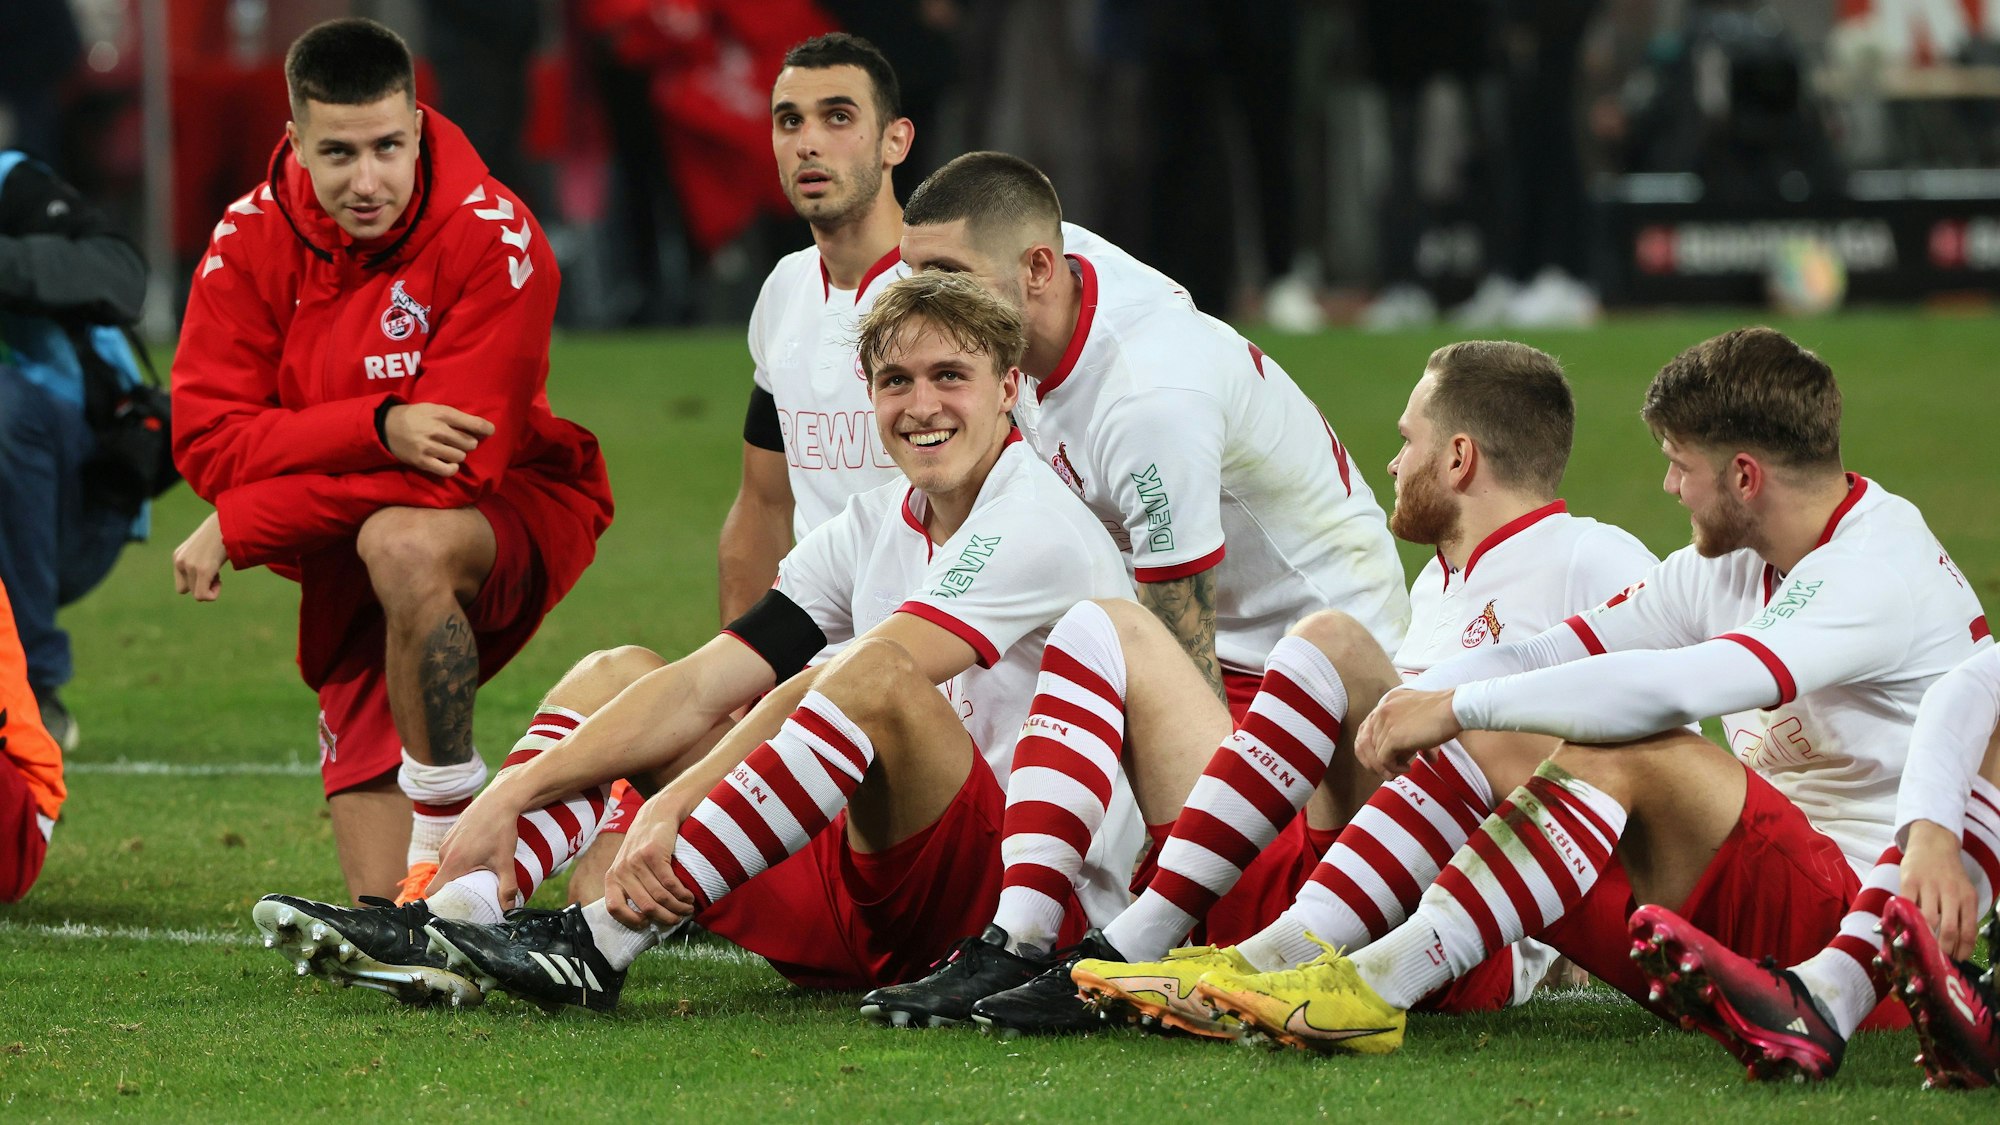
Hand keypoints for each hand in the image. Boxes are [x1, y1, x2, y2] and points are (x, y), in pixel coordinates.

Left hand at [171, 513, 227, 600]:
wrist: (231, 519)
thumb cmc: (223, 531)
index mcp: (178, 555)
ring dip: (210, 588)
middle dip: (202, 586)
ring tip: (219, 572)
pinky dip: (213, 594)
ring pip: (196, 593)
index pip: (181, 582)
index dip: (196, 582)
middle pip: (186, 590)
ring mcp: (190, 566)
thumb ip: (199, 559)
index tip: (210, 570)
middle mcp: (180, 561)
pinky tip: (221, 580)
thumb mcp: (204, 546)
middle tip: (216, 572)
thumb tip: (208, 576)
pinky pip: (202, 595)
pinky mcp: (202, 570)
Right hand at [384, 402, 493, 475]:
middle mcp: (437, 430)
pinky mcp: (423, 461)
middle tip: (461, 442)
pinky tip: (451, 464)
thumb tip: (481, 427)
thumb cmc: (415, 416)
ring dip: (459, 455)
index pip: (472, 423)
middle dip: (469, 443)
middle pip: (469, 443)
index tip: (491, 431)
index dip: (485, 428)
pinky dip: (453, 468)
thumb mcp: (434, 408)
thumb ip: (455, 417)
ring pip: (460, 457)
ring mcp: (429, 447)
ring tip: (451, 450)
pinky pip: (447, 470)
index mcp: (442, 414)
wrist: (386, 426)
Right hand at [435, 783, 528, 907]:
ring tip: (476, 876)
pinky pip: (450, 853)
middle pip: (441, 880)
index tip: (452, 909)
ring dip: (457, 873)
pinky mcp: (451, 834)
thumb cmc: (501, 830)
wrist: (499, 800)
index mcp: (453, 863)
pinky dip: (459, 860)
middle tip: (471, 896)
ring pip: (446, 866)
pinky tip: (477, 858)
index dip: (439, 903)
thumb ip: (507, 886)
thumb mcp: (505, 861)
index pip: (433, 891)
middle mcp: (444, 853)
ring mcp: (446, 842)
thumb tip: (509, 908)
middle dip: (453, 890)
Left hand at [603, 795, 696, 927]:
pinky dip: (682, 894)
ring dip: (677, 907)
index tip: (647, 924)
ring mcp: (637, 861)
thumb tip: (647, 918)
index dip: (631, 921)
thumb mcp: (630, 866)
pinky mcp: (653, 854)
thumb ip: (632, 887)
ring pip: (660, 896)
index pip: (614, 907)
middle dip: (665, 917)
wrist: (657, 814)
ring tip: (688, 909)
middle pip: (645, 906)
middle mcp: (622, 870)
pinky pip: (669, 882)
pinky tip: (689, 896)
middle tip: (678, 919)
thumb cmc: (646, 845)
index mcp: (612, 876)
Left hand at [1355, 687, 1463, 777]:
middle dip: (1377, 761)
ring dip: (1387, 767)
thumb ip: (1406, 736)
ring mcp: (1386, 722)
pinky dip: (1393, 768)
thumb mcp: (1419, 722)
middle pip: (1366, 743)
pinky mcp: (1393, 736)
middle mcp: (1382, 709)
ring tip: (1400, 772)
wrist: (1455, 708)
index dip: (1371, 749)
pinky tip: (1407, 769)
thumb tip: (1402, 762)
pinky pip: (1383, 760)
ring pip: (1375, 753)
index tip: (1382, 762)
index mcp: (1387, 702)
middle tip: (1392, 772)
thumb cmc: (1444, 714)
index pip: (1366, 728)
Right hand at [1901, 819, 1979, 958]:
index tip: (1953, 963)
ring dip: (1923, 939)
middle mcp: (1951, 893)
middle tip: (1935, 961)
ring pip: (1928, 921)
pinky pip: (1906, 906)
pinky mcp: (1909, 881)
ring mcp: (1929, 886)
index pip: (1968, 933)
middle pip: (1949, 930)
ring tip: (1918, 949)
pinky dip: (1904, 920)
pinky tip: (1902, 930)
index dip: (1960, 952)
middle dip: (1942, 951)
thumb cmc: (1948, 874)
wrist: (1933, 843)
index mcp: (1968, 898)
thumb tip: (1956, 947)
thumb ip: (1961, 915)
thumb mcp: (1963, 892)